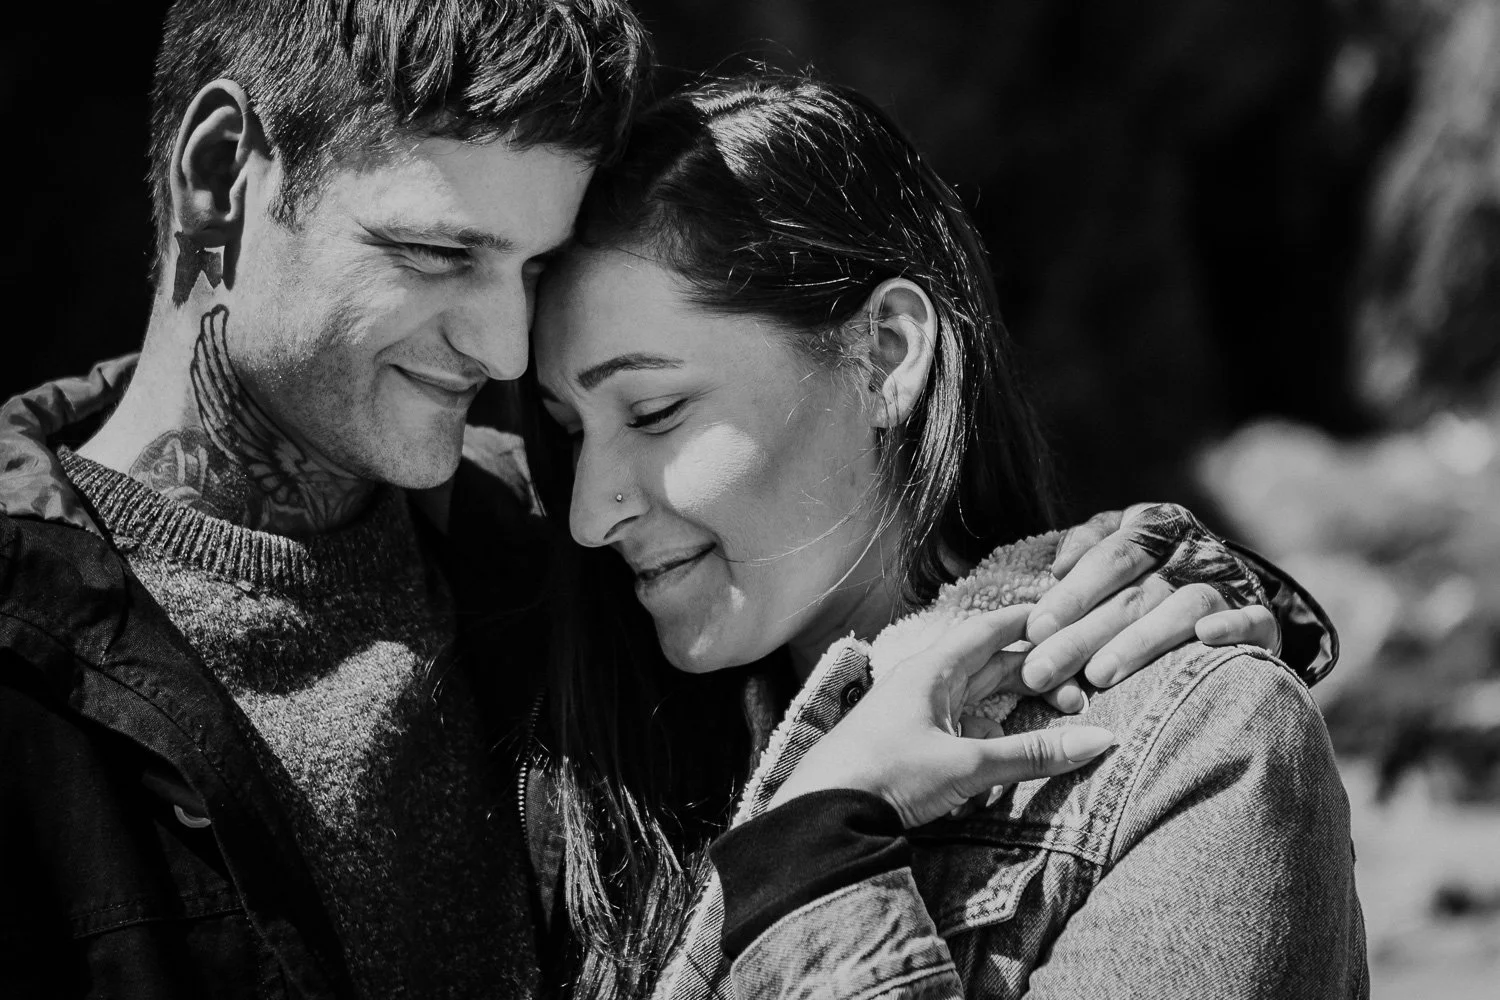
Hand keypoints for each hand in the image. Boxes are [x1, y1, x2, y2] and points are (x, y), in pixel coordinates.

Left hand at [770, 607, 1116, 828]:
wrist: (823, 816)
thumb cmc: (888, 773)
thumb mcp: (967, 764)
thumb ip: (1032, 754)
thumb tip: (1099, 739)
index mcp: (933, 671)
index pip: (988, 630)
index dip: (1027, 621)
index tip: (1064, 616)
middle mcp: (924, 686)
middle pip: (990, 668)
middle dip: (1034, 677)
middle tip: (1079, 692)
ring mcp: (916, 717)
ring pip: (977, 705)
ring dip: (1012, 716)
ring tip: (1051, 729)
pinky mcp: (911, 750)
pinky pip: (960, 735)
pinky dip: (985, 745)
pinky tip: (998, 767)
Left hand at [1020, 504, 1278, 711]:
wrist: (1229, 584)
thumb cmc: (1150, 571)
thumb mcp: (1117, 545)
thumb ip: (1085, 549)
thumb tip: (1057, 568)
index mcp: (1152, 524)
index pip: (1109, 559)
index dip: (1071, 594)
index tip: (1035, 630)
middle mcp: (1191, 548)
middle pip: (1134, 593)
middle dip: (1082, 635)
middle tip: (1041, 671)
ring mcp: (1228, 580)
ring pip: (1183, 607)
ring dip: (1141, 641)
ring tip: (1099, 674)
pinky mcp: (1261, 615)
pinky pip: (1251, 619)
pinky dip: (1231, 628)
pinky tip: (1204, 639)